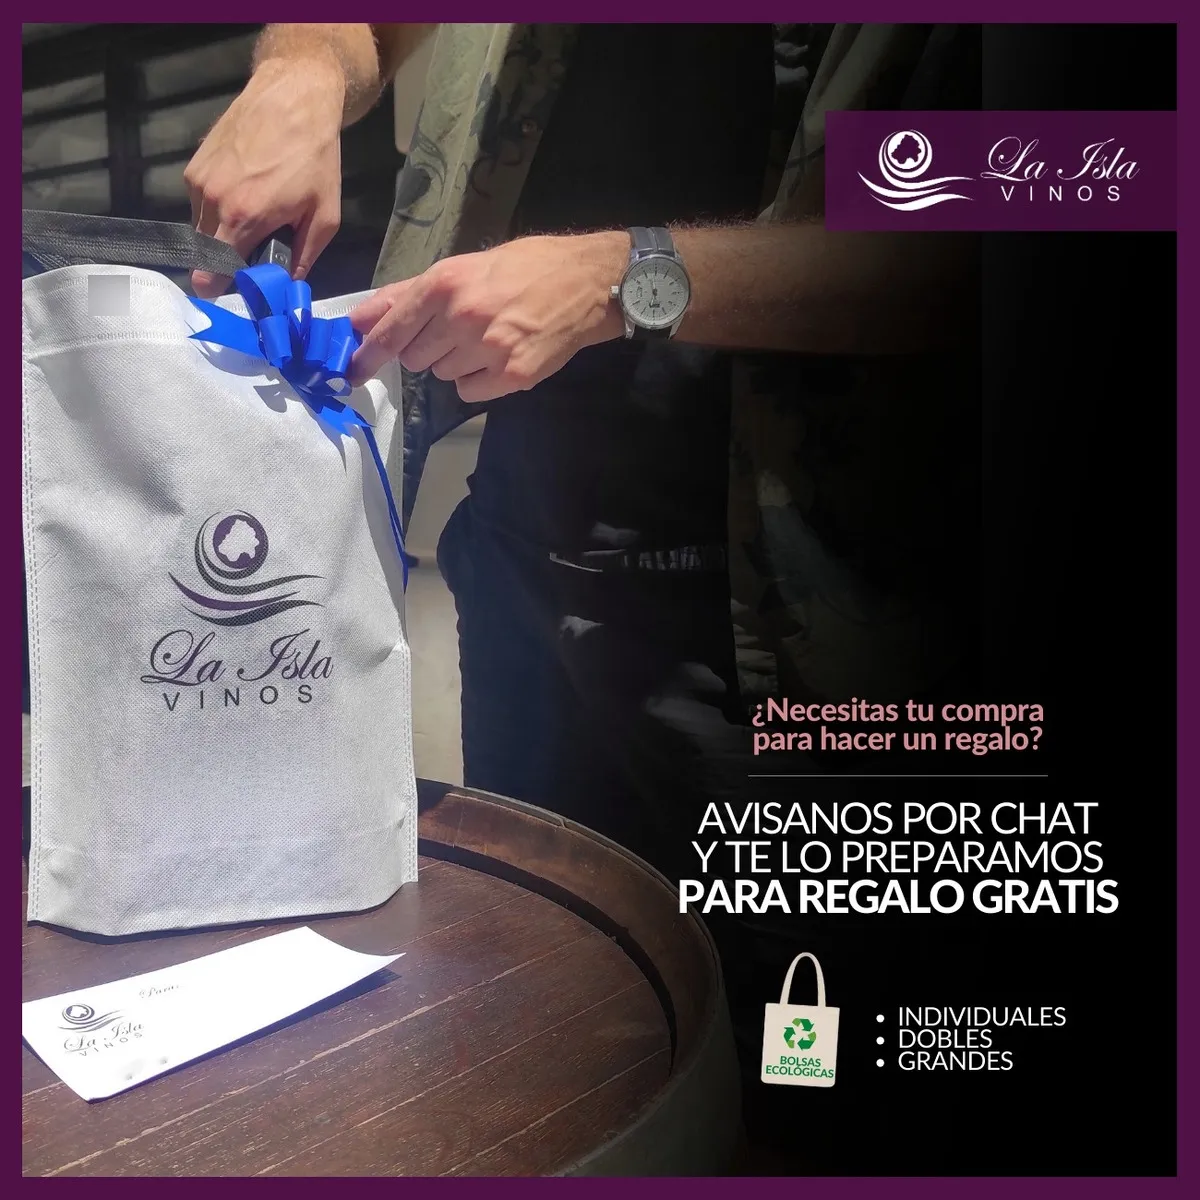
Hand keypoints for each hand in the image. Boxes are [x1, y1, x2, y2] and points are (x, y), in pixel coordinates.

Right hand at [183, 57, 345, 296]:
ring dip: (222, 233)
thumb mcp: (324, 216)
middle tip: (254, 254)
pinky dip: (218, 209)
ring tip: (254, 216)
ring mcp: (199, 180)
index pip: (209, 272)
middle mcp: (212, 200)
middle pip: (205, 254)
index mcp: (242, 217)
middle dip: (225, 261)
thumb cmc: (315, 157)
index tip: (233, 289)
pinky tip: (244, 193)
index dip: (219, 286)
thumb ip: (305, 258)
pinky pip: (200, 204)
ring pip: (201, 229)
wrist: (293, 96)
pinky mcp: (194, 165)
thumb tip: (289, 287)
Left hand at [347, 233, 627, 400]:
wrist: (586, 283)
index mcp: (446, 284)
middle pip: (415, 358)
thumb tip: (361, 318)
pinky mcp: (512, 375)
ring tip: (485, 337)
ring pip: (442, 374)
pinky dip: (477, 379)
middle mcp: (463, 316)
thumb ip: (408, 295)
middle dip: (427, 348)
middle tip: (456, 330)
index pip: (392, 330)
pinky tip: (498, 356)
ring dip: (454, 362)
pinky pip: (469, 390)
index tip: (351, 370)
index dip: (367, 354)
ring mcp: (489, 349)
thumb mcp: (463, 267)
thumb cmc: (524, 268)